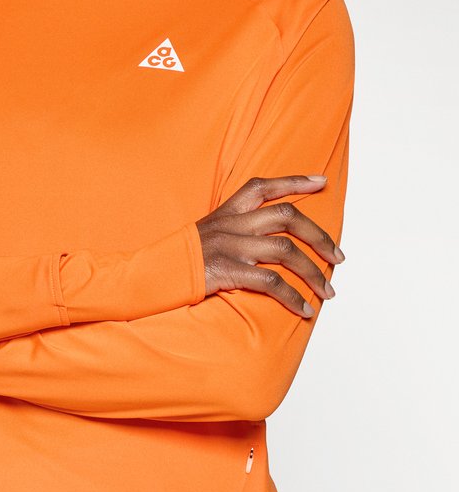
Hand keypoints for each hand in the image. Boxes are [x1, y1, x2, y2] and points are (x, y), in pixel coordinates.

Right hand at [195, 174, 344, 317]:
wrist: (154, 275)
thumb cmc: (183, 258)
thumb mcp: (208, 232)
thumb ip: (235, 228)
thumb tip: (268, 237)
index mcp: (228, 211)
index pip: (264, 187)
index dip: (296, 181)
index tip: (322, 181)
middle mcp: (232, 224)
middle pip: (287, 217)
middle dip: (319, 236)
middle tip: (338, 256)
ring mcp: (231, 247)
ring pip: (286, 252)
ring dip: (314, 273)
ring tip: (328, 291)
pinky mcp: (228, 271)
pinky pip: (271, 282)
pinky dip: (293, 297)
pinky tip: (304, 310)